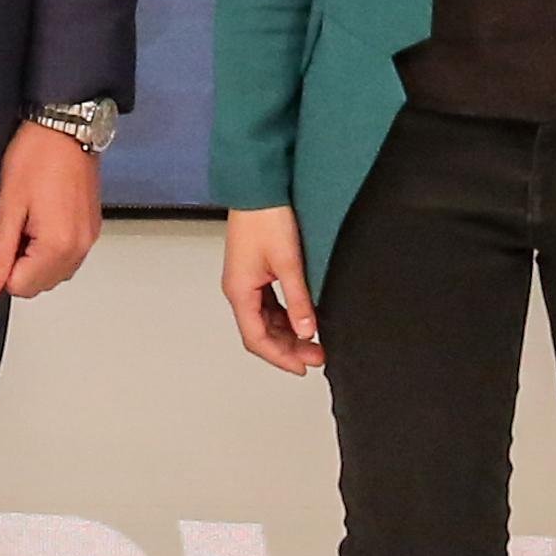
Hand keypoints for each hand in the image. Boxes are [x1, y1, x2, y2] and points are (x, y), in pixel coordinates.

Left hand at [0, 124, 104, 303]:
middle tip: (14, 223)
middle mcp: (80, 249)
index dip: (2, 266)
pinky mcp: (92, 228)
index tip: (3, 233)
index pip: (20, 288)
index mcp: (58, 247)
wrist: (66, 125)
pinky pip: (67, 256)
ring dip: (35, 258)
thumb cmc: (36, 156)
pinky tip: (42, 217)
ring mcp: (89, 239)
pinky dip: (51, 247)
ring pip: (54, 272)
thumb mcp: (8, 206)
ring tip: (28, 218)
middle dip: (20, 265)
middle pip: (39, 285)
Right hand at [221, 206, 323, 373]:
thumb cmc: (265, 218)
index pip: (257, 339)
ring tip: (314, 340)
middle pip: (260, 332)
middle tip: (317, 354)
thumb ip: (298, 300)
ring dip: (287, 333)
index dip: (280, 357)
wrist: (258, 188)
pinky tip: (302, 318)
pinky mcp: (255, 272)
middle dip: (288, 347)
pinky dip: (285, 316)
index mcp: (239, 291)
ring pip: (265, 320)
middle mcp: (238, 289)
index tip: (303, 367)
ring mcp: (246, 281)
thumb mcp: (288, 263)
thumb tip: (307, 330)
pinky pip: (268, 304)